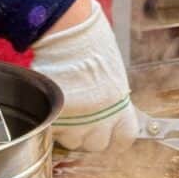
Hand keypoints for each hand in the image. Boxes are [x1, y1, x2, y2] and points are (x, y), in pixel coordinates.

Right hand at [31, 0, 139, 151]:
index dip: (116, 137)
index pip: (125, 138)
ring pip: (72, 141)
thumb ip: (112, 98)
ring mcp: (76, 120)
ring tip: (67, 110)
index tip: (111, 134)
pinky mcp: (55, 117)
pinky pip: (53, 131)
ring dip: (69, 130)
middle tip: (83, 120)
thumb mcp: (113, 74)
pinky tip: (54, 107)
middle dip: (90, 136)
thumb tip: (109, 108)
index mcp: (120, 105)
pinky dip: (53, 124)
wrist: (68, 32)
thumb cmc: (92, 44)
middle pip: (97, 145)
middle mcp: (101, 118)